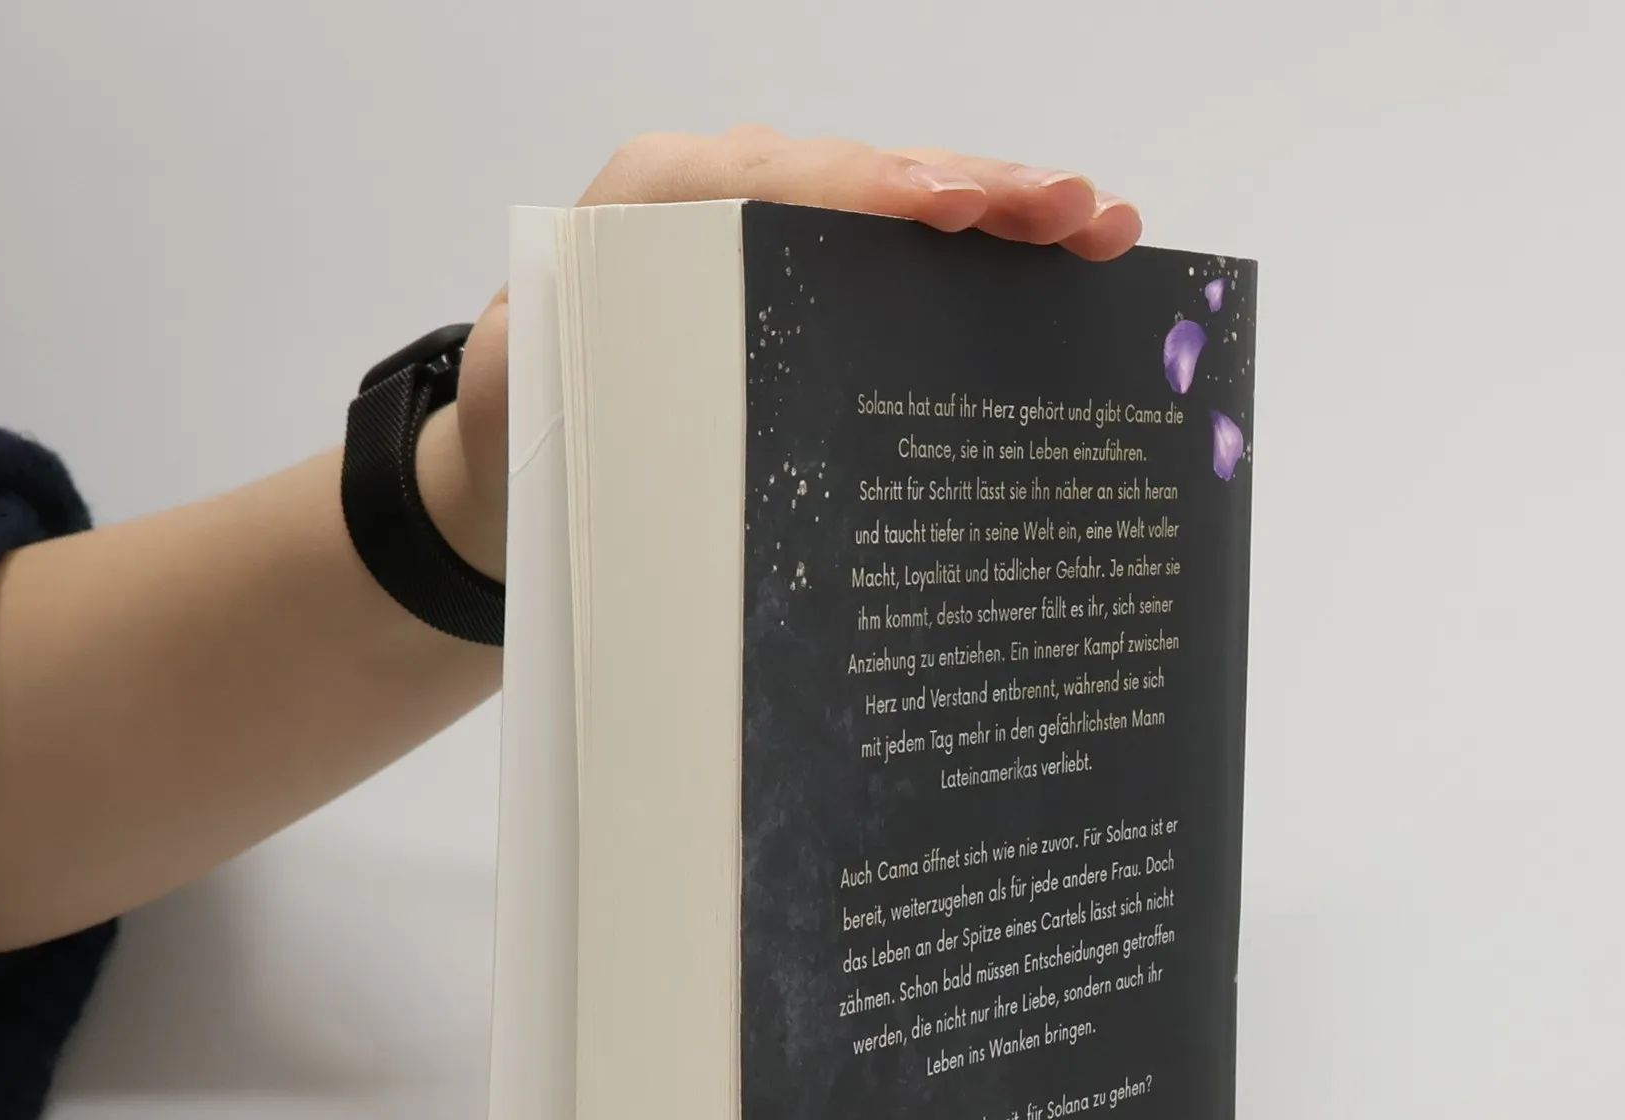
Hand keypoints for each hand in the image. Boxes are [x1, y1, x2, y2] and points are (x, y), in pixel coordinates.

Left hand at [418, 128, 1142, 578]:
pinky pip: (904, 252)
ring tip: (1101, 227)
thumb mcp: (528, 390)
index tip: (949, 209)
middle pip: (869, 176)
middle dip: (977, 190)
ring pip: (905, 204)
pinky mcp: (814, 274)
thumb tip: (658, 392)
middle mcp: (731, 193)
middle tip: (1073, 213)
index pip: (779, 177)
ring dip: (1007, 214)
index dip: (871, 189)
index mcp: (656, 200)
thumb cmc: (530, 417)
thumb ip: (569, 362)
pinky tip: (1062, 263)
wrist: (523, 438)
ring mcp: (784, 229)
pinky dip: (983, 257)